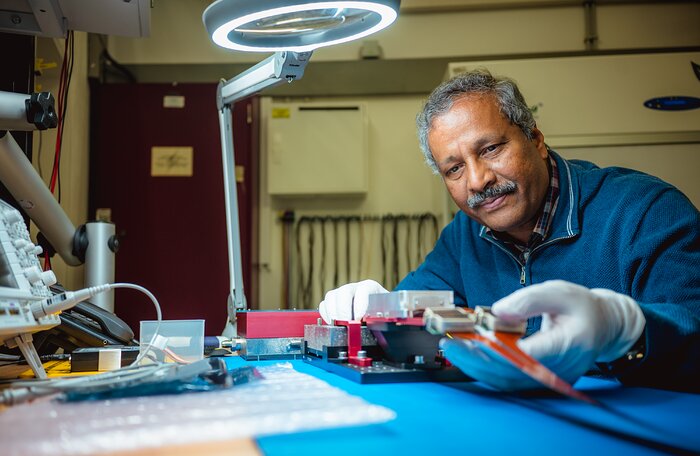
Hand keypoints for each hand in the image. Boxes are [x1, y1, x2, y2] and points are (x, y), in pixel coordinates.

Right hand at [319, 280, 388, 322]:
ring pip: (331, 297)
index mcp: (371, 287)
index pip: (364, 289)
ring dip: (333, 314)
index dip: (360, 305)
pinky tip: (334, 325)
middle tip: (346, 325)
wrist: (381, 313)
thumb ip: (383, 320)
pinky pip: (324, 305)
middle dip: (344, 310)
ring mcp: (342, 293)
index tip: (359, 320)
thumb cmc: (385, 315)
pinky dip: (326, 316)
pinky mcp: (333, 302)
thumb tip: (377, 328)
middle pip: (344, 291)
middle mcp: (355, 288)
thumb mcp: (388, 316)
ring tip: (340, 327)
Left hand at [441, 280, 645, 390]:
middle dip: (479, 362)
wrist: (604, 327)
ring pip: (510, 381)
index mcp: (569, 343)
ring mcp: (552, 379)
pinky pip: (512, 380)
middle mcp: (561, 368)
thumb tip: (498, 311)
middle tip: (452, 347)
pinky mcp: (542, 381)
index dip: (499, 351)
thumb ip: (528, 300)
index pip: (530, 355)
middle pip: (514, 373)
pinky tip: (470, 358)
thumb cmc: (582, 307)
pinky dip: (489, 371)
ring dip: (479, 369)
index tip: (474, 341)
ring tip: (454, 352)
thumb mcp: (558, 291)